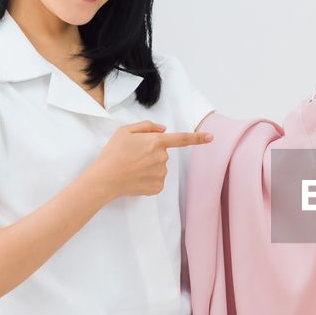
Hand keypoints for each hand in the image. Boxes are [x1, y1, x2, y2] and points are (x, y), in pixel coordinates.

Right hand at [87, 120, 212, 200]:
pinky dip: (148, 179)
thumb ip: (147, 127)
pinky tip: (135, 179)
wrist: (104, 179)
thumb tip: (163, 129)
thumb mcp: (125, 131)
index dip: (197, 138)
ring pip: (160, 167)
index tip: (211, 137)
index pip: (181, 139)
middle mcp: (162, 158)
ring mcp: (161, 174)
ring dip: (149, 167)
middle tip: (132, 157)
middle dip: (151, 153)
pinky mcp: (158, 187)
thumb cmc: (113, 154)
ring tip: (132, 168)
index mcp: (156, 142)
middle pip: (162, 153)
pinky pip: (157, 180)